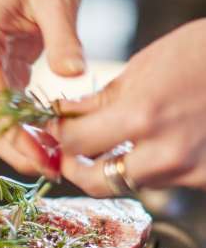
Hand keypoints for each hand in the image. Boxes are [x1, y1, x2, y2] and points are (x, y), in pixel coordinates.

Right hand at [0, 0, 83, 177]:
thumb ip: (63, 38)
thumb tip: (72, 74)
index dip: (10, 132)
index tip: (39, 155)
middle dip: (13, 147)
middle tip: (47, 169)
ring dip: (18, 142)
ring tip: (50, 162)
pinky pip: (6, 108)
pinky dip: (25, 127)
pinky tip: (47, 140)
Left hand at [52, 19, 205, 195]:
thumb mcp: (146, 65)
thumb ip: (102, 99)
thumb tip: (67, 113)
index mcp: (141, 116)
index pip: (74, 142)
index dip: (57, 136)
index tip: (55, 130)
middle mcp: (163, 153)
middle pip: (94, 182)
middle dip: (75, 168)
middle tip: (69, 155)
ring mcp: (187, 171)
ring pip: (127, 182)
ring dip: (112, 167)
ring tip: (114, 142)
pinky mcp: (204, 179)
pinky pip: (161, 181)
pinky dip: (147, 166)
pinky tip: (153, 143)